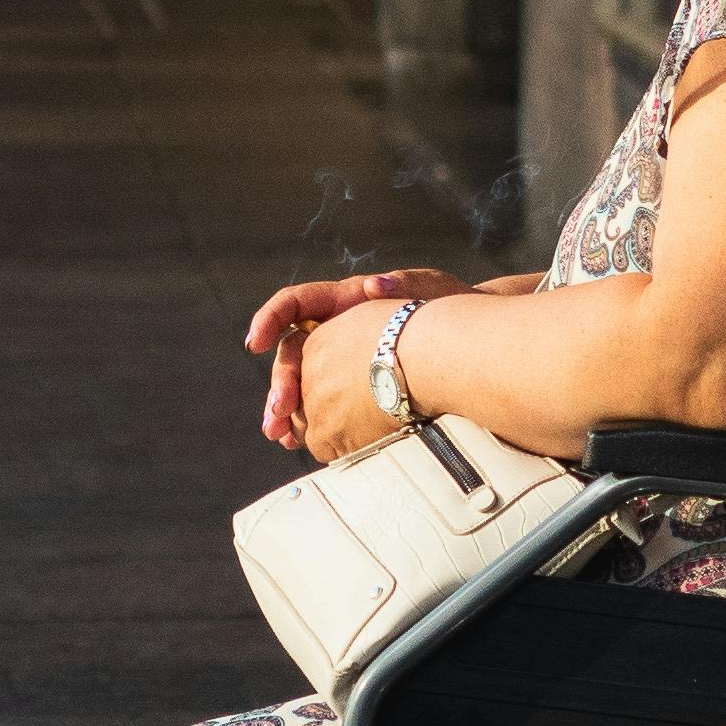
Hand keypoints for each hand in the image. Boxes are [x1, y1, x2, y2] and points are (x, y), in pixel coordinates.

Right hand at [244, 265, 458, 448]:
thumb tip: (375, 284)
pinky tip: (296, 441)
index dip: (269, 319)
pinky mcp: (353, 388)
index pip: (294, 304)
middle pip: (293, 353)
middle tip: (277, 410)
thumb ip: (402, 286)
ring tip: (279, 433)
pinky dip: (306, 422)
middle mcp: (334, 330)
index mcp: (344, 302)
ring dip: (284, 408)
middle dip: (280, 383)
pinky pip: (320, 404)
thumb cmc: (450, 309)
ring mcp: (342, 361)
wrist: (471, 341)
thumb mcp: (430, 289)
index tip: (255, 342)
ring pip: (301, 384)